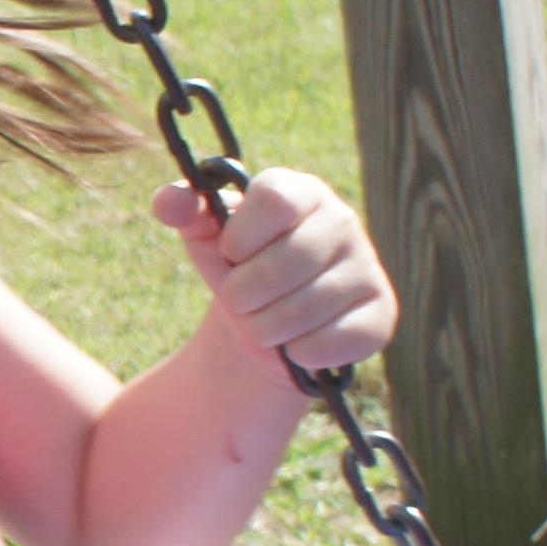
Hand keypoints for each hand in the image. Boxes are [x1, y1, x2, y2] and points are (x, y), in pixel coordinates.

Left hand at [151, 168, 395, 373]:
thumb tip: (166, 202)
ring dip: (264, 328)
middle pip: (281, 265)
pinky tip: (296, 343)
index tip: (232, 253)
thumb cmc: (238, 269)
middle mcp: (344, 222)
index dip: (240, 237)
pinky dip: (296, 353)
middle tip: (242, 299)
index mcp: (303, 192)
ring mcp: (368, 269)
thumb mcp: (207, 236)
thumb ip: (185, 209)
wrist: (268, 327)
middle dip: (243, 295)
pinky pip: (326, 344)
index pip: (274, 200)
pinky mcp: (380, 317)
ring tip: (265, 321)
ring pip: (301, 312)